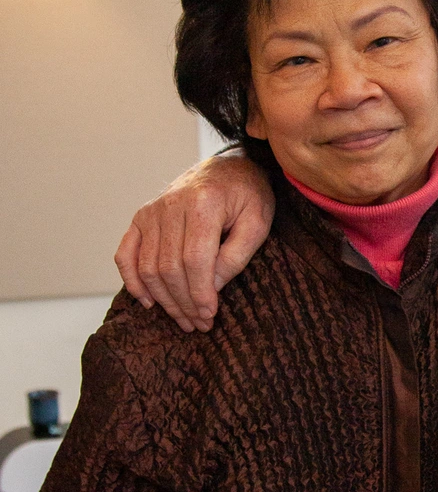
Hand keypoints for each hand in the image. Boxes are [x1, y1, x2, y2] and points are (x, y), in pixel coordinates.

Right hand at [114, 154, 275, 331]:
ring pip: (148, 267)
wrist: (229, 167)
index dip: (199, 293)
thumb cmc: (248, 195)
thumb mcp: (258, 222)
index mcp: (203, 203)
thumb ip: (236, 255)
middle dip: (184, 302)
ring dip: (164, 300)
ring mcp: (152, 210)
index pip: (194, 259)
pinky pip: (126, 253)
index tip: (209, 315)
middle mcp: (171, 205)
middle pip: (169, 267)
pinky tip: (149, 302)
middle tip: (200, 324)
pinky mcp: (141, 217)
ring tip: (184, 319)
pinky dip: (133, 281)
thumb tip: (211, 288)